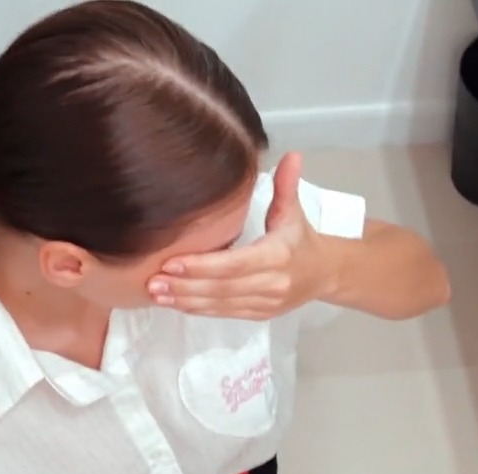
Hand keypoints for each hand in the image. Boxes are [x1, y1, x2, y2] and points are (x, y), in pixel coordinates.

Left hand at [147, 152, 336, 319]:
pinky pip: (224, 314)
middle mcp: (272, 284)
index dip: (202, 266)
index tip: (172, 262)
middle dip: (185, 286)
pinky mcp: (258, 315)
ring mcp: (265, 303)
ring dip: (186, 301)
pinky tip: (175, 303)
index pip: (234, 264)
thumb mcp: (293, 211)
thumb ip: (286, 185)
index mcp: (277, 256)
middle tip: (152, 280)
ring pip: (220, 305)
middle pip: (222, 288)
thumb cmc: (301, 239)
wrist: (325, 274)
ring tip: (156, 293)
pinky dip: (198, 309)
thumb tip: (291, 154)